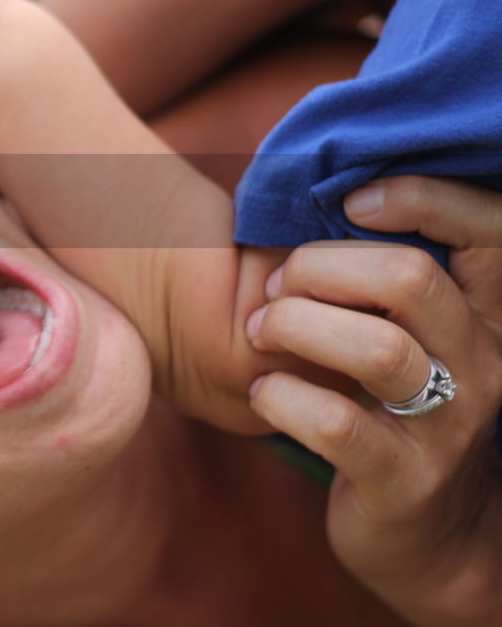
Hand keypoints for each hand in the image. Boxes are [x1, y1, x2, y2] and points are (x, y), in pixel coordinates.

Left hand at [247, 181, 501, 624]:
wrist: (425, 541)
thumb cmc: (391, 413)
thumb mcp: (400, 342)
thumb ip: (374, 284)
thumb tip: (298, 201)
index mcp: (482, 319)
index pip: (487, 233)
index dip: (424, 198)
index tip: (352, 200)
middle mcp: (481, 366)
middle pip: (412, 280)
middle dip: (324, 267)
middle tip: (275, 287)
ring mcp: (448, 428)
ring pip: (377, 349)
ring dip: (297, 327)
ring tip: (261, 333)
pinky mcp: (402, 480)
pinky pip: (335, 425)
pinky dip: (281, 397)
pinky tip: (262, 393)